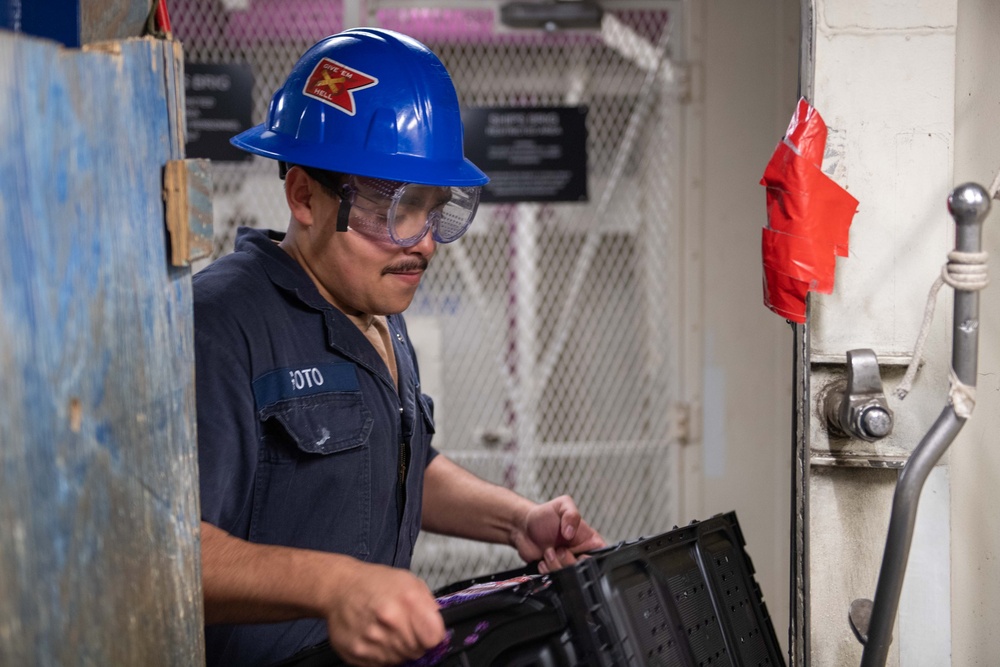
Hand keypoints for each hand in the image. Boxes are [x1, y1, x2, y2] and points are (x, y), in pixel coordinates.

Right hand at [323, 562, 445, 666]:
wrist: (340, 587)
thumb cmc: (375, 583)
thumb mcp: (409, 581)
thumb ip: (428, 604)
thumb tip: (440, 626)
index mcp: (407, 600)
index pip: (434, 637)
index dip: (433, 635)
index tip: (428, 631)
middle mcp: (390, 620)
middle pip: (417, 650)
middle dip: (414, 641)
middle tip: (402, 626)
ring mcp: (372, 638)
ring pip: (400, 659)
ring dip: (397, 648)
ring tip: (386, 629)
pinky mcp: (357, 652)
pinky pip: (381, 664)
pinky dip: (381, 654)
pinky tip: (375, 636)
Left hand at [511, 495, 605, 572]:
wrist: (523, 527)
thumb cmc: (544, 516)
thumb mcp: (562, 505)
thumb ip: (572, 514)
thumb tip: (571, 532)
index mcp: (588, 540)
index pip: (602, 556)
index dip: (591, 558)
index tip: (580, 554)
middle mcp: (580, 554)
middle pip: (583, 570)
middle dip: (568, 560)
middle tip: (559, 548)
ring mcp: (566, 565)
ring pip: (569, 577)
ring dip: (555, 564)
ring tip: (548, 551)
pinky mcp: (554, 573)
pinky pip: (555, 580)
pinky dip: (547, 571)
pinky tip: (543, 560)